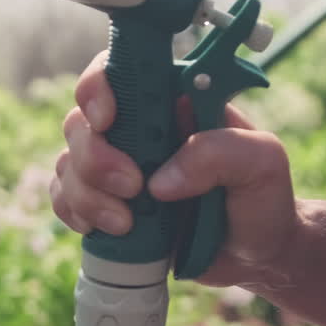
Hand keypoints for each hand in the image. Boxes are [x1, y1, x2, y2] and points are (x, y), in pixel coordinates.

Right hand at [48, 49, 303, 287]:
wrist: (255, 254)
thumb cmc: (262, 199)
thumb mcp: (263, 163)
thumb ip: (218, 153)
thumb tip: (160, 179)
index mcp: (170, 102)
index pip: (117, 71)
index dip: (97, 88)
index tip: (107, 119)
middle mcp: (135, 128)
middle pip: (80, 122)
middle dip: (94, 158)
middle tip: (132, 187)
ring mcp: (114, 165)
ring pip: (68, 163)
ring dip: (87, 194)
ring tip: (126, 224)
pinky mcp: (103, 202)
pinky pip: (62, 197)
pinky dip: (74, 212)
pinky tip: (105, 229)